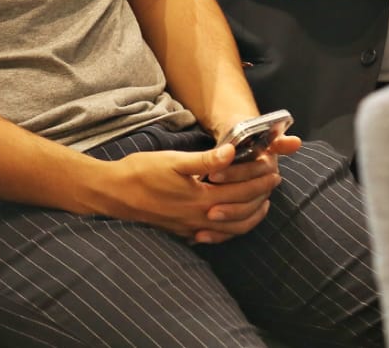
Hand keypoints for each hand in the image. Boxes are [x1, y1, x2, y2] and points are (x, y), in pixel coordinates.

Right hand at [93, 146, 280, 243]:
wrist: (115, 194)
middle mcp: (200, 219)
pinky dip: (232, 230)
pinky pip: (216, 236)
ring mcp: (192, 228)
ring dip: (251, 216)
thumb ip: (205, 160)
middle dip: (260, 195)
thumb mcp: (173, 160)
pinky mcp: (183, 232)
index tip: (272, 169)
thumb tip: (232, 152)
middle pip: (242, 211)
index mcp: (201, 199)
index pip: (241, 191)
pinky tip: (233, 222)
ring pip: (232, 229)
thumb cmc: (142, 172)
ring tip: (261, 204)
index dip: (259, 180)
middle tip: (273, 181)